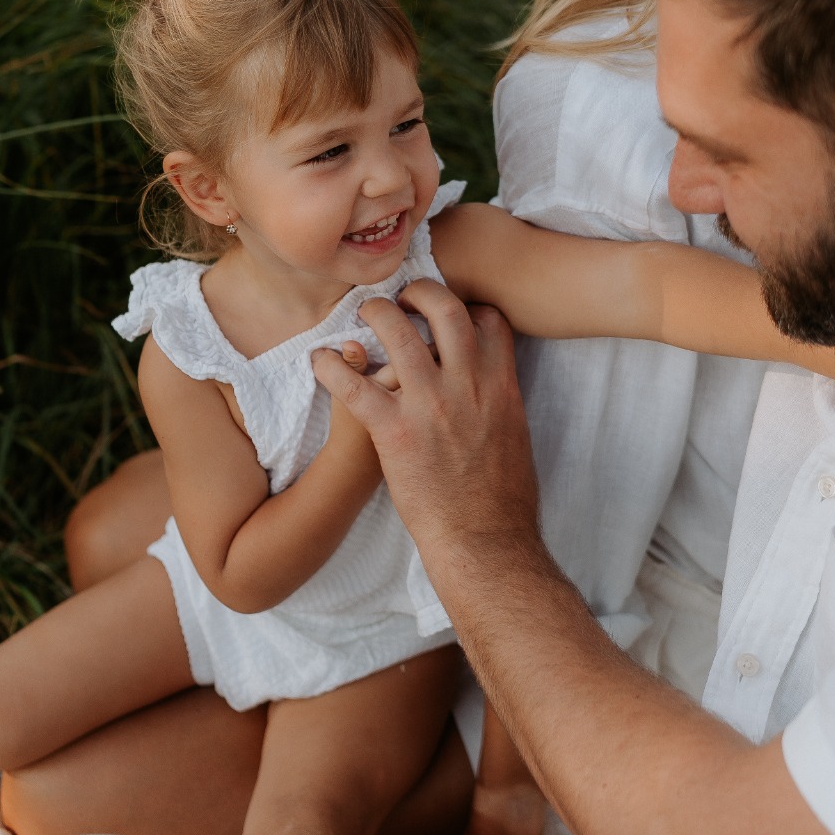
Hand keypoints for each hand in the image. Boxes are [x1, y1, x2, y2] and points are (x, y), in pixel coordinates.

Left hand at [312, 280, 538, 585]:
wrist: (486, 543)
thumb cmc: (504, 503)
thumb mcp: (515, 437)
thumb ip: (499, 403)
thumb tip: (491, 391)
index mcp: (501, 387)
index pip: (489, 320)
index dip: (468, 306)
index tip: (450, 310)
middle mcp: (468, 386)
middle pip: (444, 308)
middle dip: (419, 291)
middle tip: (401, 296)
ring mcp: (430, 405)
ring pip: (396, 331)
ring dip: (375, 313)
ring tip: (362, 314)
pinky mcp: (394, 432)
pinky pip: (354, 384)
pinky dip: (331, 367)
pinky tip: (319, 362)